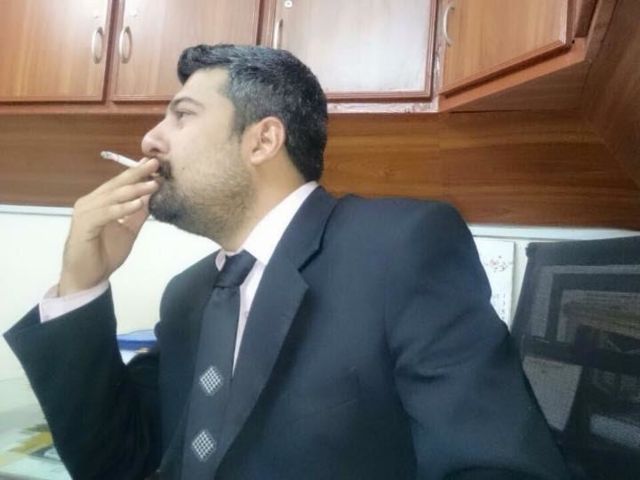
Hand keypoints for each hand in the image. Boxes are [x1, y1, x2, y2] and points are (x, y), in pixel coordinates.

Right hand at [58, 158, 159, 295]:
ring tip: (153, 184)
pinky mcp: (84, 226)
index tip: (154, 163)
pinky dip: (122, 208)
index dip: (137, 173)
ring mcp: (85, 213)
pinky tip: (138, 204)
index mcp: (99, 203)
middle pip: (116, 185)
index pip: (120, 184)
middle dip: (137, 174)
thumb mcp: (128, 231)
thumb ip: (137, 214)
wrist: (87, 278)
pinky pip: (106, 214)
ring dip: (134, 190)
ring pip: (112, 197)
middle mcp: (90, 203)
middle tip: (155, 163)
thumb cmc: (104, 255)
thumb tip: (151, 198)